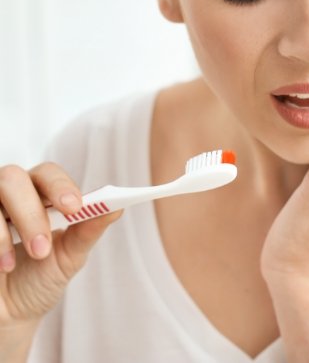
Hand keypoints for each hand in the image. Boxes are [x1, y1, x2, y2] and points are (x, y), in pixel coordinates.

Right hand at [0, 162, 120, 329]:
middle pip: (14, 178)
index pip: (48, 173)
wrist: (7, 315)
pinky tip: (2, 266)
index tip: (74, 208)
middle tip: (42, 247)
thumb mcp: (68, 257)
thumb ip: (88, 230)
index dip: (60, 186)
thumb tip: (117, 207)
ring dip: (6, 231)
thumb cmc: (39, 278)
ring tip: (17, 264)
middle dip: (30, 212)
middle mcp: (9, 195)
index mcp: (38, 194)